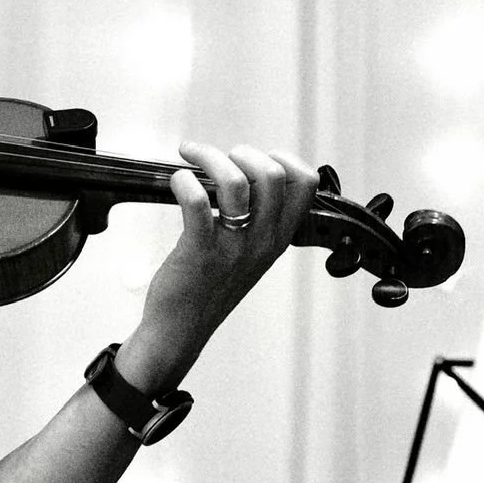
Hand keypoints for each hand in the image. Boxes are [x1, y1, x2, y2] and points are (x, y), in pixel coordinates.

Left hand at [125, 141, 319, 389]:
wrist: (181, 329)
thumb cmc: (209, 286)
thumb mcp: (249, 254)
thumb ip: (256, 220)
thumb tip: (242, 174)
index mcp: (278, 238)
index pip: (306, 185)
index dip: (285, 159)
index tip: (258, 157)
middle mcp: (262, 241)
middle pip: (274, 175)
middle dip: (244, 153)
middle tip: (221, 158)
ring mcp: (233, 248)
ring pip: (236, 182)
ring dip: (211, 158)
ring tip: (193, 158)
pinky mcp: (199, 252)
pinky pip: (196, 202)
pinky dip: (184, 181)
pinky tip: (177, 181)